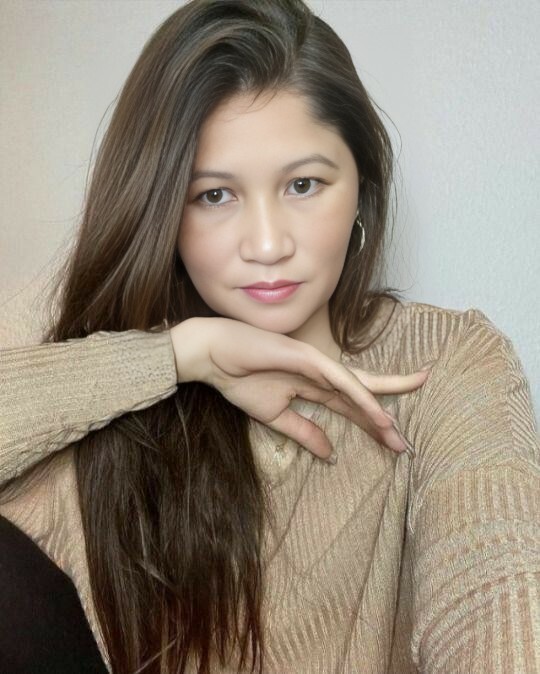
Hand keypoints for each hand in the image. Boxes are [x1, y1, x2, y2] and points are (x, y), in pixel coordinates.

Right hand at [170, 317, 427, 460]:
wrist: (213, 356)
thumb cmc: (240, 379)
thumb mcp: (277, 417)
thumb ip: (305, 433)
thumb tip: (330, 455)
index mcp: (315, 387)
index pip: (351, 407)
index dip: (371, 425)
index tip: (391, 446)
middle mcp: (322, 375)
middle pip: (363, 395)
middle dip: (384, 418)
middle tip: (404, 445)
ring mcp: (317, 364)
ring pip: (358, 388)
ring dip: (379, 411)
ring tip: (397, 436)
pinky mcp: (309, 358)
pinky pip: (341, 381)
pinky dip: (361, 397)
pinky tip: (378, 415)